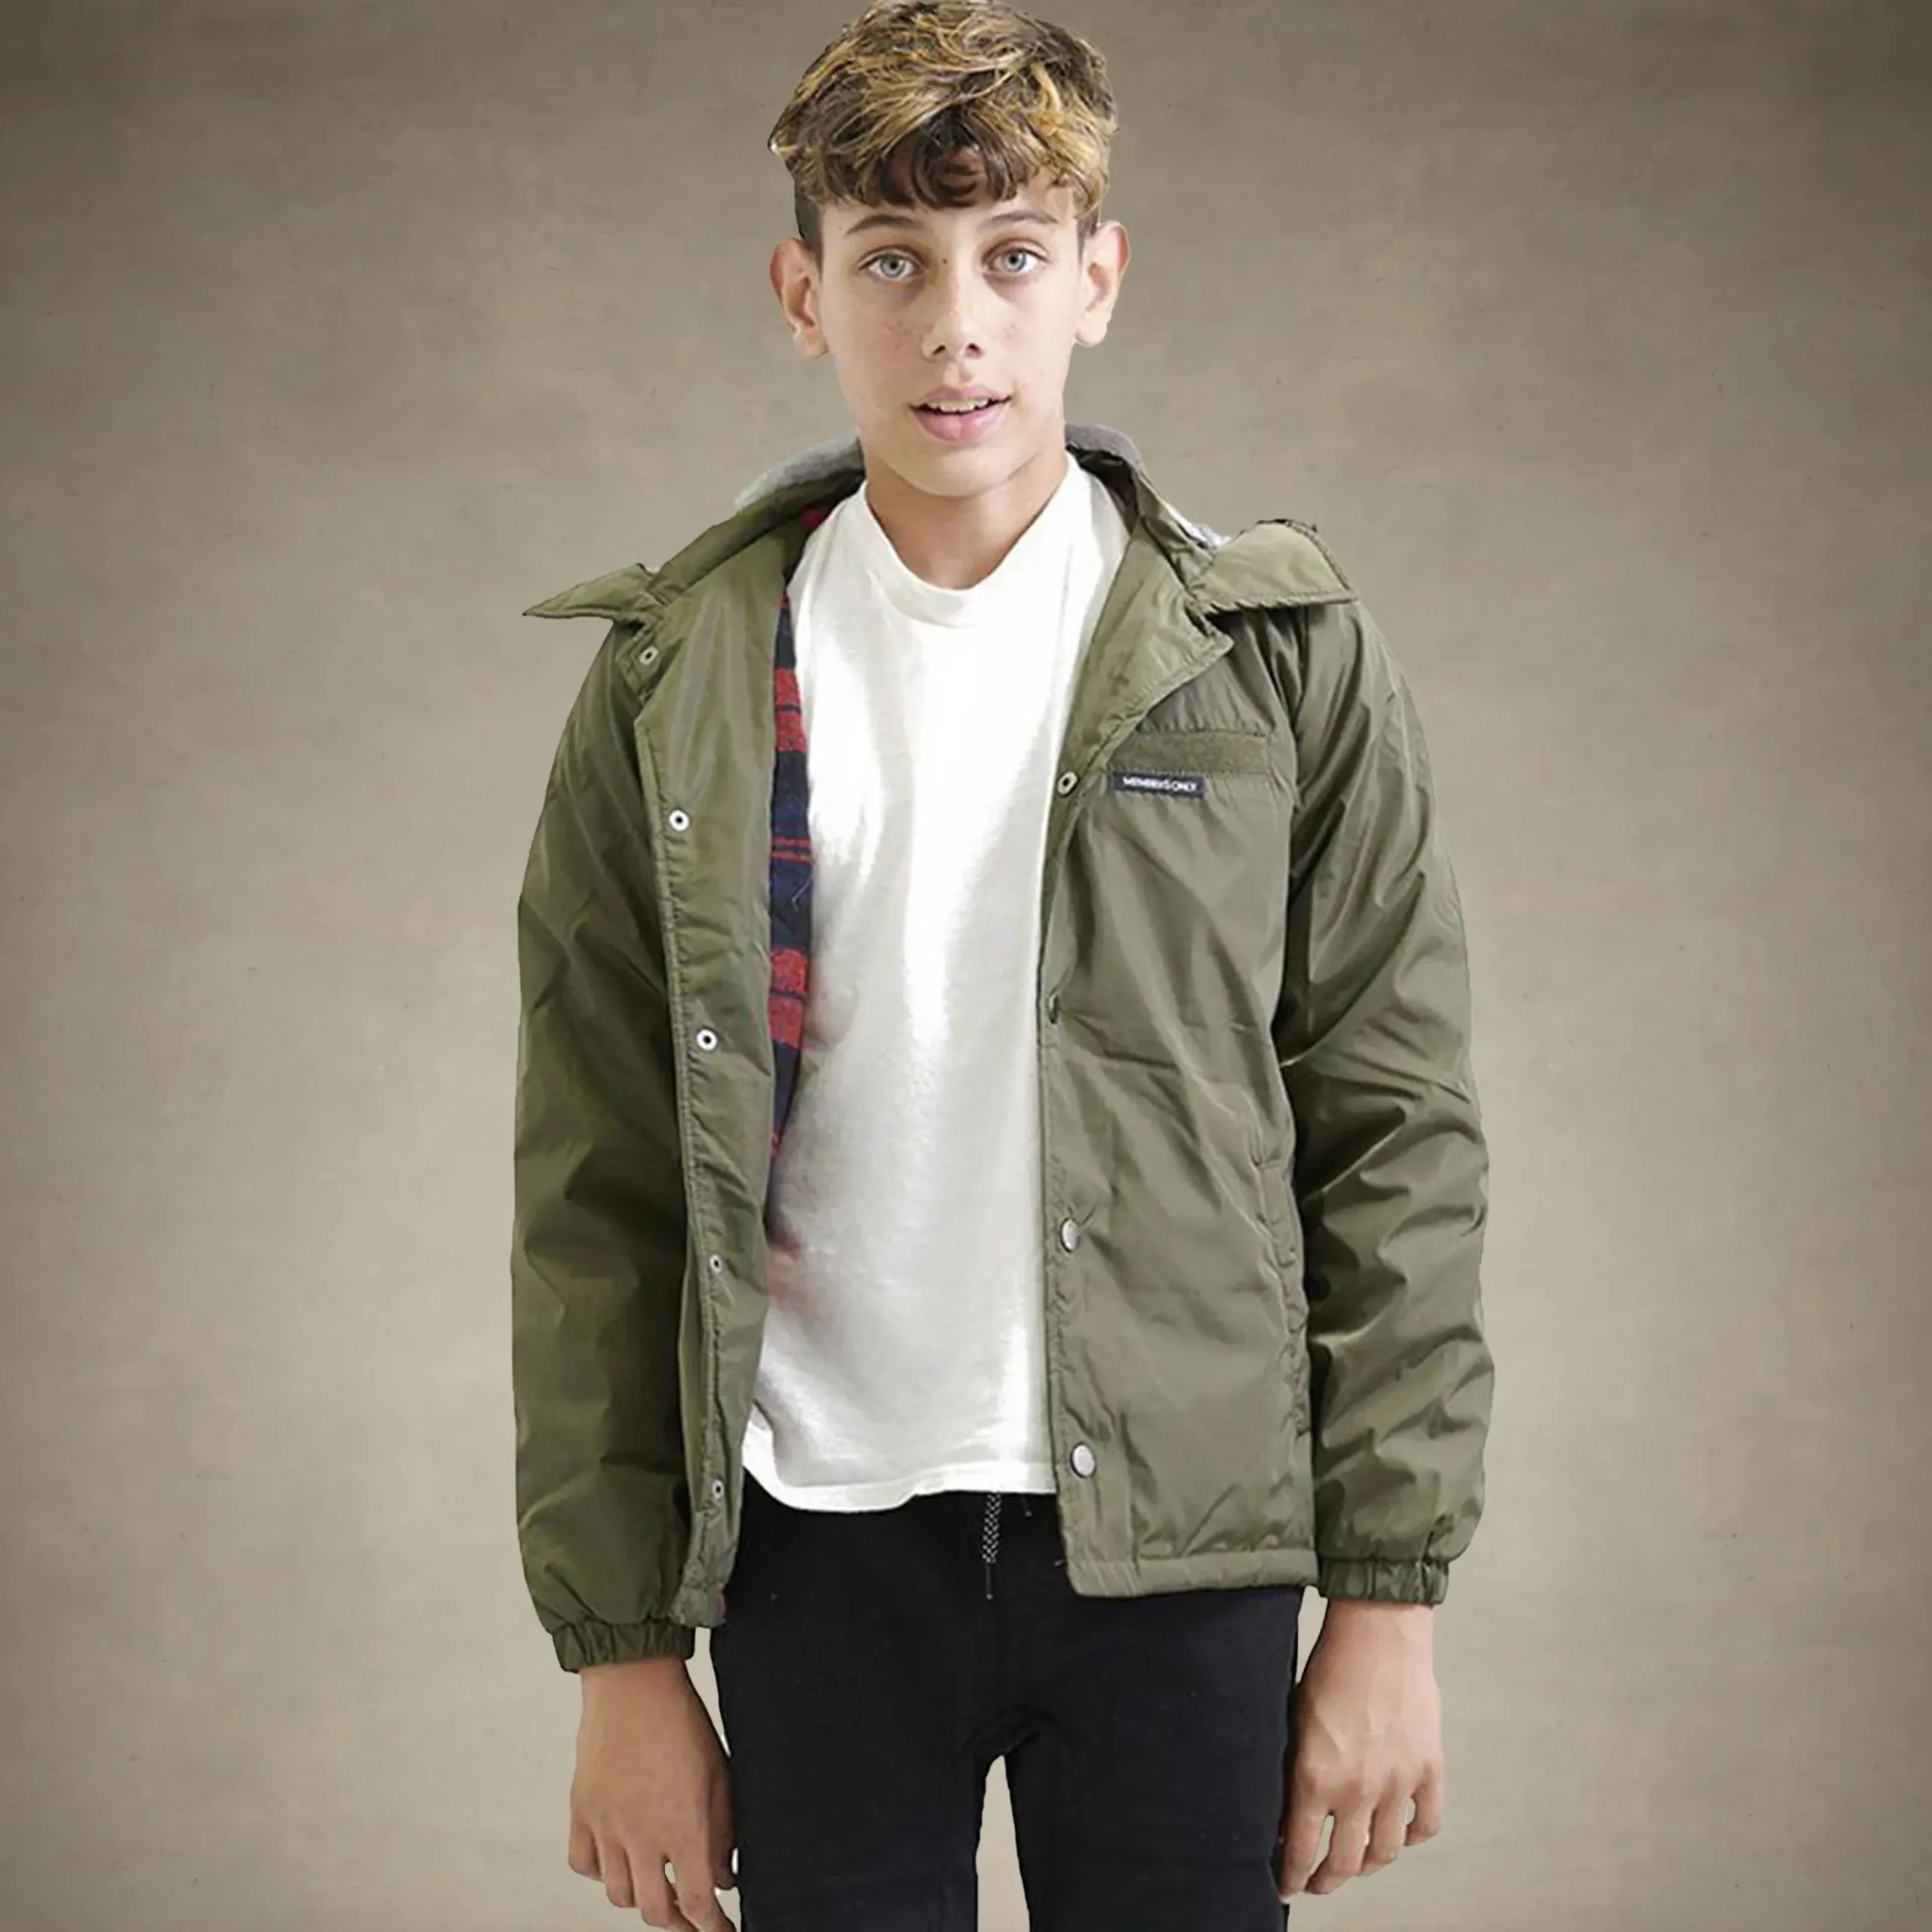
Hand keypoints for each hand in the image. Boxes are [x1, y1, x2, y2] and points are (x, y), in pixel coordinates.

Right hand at [569, 1659, 737, 1929]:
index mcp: (683, 1828)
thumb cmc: (681, 1721)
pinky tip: (619, 1860)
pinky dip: (602, 1871)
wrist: (633, 1683)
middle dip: (678, 1921)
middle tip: (692, 1917)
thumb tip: (723, 1877)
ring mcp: (607, 1827)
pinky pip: (585, 1864)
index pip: (697, 1902)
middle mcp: (642, 1837)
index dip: (712, 1927)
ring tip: (657, 1888)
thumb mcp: (720, 1777)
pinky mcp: (582, 1812)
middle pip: (656, 1910)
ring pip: (618, 1895)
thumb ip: (723, 1832)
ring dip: (641, 1898)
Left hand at [1276, 1602, 1443, 1900]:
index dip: (1294, 1875)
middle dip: (1326, 1879)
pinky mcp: (1428, 1769)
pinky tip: (1398, 1833)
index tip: (1289, 1885)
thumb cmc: (1330, 1666)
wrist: (1377, 1632)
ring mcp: (1397, 1782)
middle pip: (1345, 1861)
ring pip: (1385, 1852)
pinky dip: (1412, 1836)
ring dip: (1367, 1865)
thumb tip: (1290, 1811)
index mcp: (1316, 1776)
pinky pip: (1425, 1825)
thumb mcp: (1295, 1720)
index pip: (1302, 1848)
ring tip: (1356, 1864)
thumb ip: (1295, 1769)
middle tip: (1318, 1882)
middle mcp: (1357, 1788)